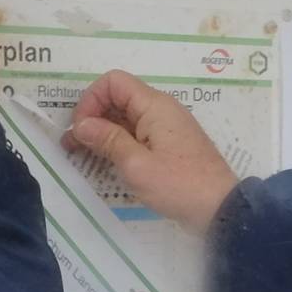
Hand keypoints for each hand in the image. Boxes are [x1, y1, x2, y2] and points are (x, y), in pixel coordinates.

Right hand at [64, 69, 239, 232]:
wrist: (220, 210)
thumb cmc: (179, 185)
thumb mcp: (137, 164)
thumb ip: (108, 140)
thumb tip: (81, 124)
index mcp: (155, 106)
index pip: (114, 82)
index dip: (91, 99)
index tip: (82, 128)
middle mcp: (161, 110)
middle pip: (118, 99)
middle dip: (92, 117)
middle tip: (71, 144)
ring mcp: (165, 128)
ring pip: (126, 118)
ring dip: (102, 132)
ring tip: (80, 153)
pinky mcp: (168, 146)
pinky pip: (137, 135)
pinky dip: (118, 143)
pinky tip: (104, 160)